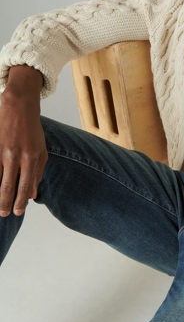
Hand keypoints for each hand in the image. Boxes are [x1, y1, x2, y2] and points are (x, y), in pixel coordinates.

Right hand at [0, 66, 47, 216]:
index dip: (21, 200)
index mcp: (31, 158)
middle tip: (4, 214)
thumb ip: (38, 173)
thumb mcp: (42, 151)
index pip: (25, 185)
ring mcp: (1, 151)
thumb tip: (32, 194)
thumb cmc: (33, 131)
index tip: (18, 212)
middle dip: (6, 202)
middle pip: (8, 184)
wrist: (19, 108)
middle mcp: (15, 156)